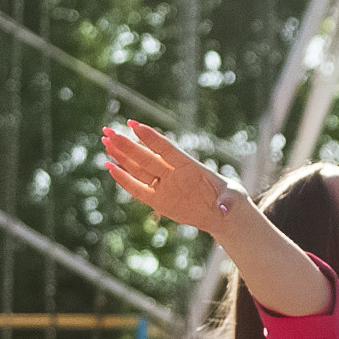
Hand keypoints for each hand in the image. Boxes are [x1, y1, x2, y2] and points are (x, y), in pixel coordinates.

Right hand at [101, 117, 239, 239]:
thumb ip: (227, 201)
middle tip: (108, 130)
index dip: (151, 137)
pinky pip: (137, 189)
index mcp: (190, 166)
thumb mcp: (233, 199)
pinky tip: (109, 167)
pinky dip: (123, 179)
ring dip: (121, 156)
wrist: (222, 213)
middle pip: (146, 156)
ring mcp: (164, 186)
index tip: (133, 124)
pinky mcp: (158, 201)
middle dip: (126, 144)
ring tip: (105, 141)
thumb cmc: (229, 200)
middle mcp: (173, 173)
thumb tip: (223, 208)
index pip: (166, 149)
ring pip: (138, 169)